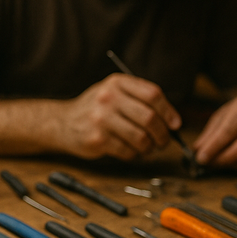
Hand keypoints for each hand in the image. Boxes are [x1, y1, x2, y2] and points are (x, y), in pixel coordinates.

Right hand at [60, 74, 181, 160]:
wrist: (62, 122)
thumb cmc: (95, 109)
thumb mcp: (113, 92)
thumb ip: (139, 99)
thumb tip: (173, 120)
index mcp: (116, 83)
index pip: (153, 94)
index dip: (169, 111)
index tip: (175, 124)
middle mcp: (108, 97)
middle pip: (150, 118)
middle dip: (162, 134)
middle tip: (163, 141)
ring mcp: (101, 118)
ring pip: (141, 137)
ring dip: (149, 147)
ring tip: (147, 148)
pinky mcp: (97, 139)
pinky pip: (127, 151)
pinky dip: (134, 154)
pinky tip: (130, 151)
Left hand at [192, 94, 236, 168]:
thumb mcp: (223, 114)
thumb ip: (210, 132)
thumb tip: (198, 150)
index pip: (229, 130)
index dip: (213, 147)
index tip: (200, 157)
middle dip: (222, 159)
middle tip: (208, 164)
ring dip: (230, 165)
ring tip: (216, 163)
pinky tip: (231, 163)